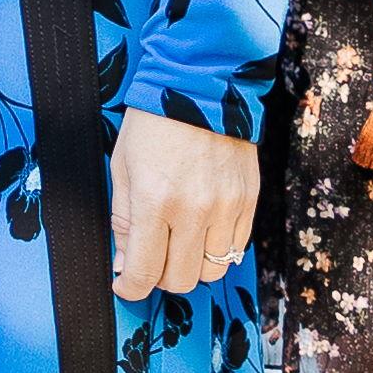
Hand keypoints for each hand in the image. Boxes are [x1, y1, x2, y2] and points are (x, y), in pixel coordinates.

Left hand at [108, 106, 256, 300]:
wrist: (201, 84)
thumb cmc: (154, 122)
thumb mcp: (123, 167)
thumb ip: (124, 219)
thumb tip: (125, 264)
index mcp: (156, 201)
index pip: (145, 271)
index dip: (131, 288)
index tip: (126, 285)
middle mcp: (195, 210)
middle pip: (182, 280)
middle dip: (161, 277)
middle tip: (152, 257)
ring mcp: (227, 207)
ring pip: (213, 271)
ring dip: (192, 265)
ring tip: (180, 242)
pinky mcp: (248, 200)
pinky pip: (236, 248)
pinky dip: (217, 249)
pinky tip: (203, 229)